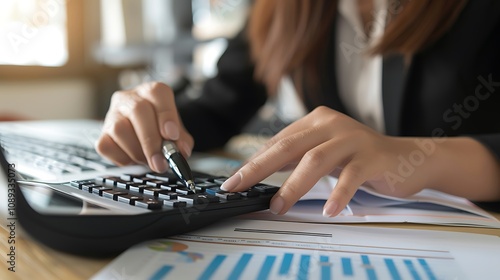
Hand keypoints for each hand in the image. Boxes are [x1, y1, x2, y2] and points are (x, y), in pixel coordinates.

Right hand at [96, 82, 193, 171]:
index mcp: (152, 92)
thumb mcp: (178, 134)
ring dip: (137, 152)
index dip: (165, 114)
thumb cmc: (161, 131)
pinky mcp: (102, 133)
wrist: (145, 137)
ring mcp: (112, 114)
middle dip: (150, 141)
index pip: (157, 93)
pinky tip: (134, 160)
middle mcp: (130, 98)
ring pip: (120, 129)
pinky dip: (123, 158)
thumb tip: (181, 150)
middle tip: (160, 162)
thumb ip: (182, 142)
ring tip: (149, 161)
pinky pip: (107, 146)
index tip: (172, 135)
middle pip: (137, 111)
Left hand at [221, 106, 434, 216]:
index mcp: (316, 121)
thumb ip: (297, 157)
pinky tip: (328, 210)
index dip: (254, 161)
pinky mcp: (373, 156)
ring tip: (278, 206)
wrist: (406, 158)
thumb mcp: (324, 152)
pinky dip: (338, 194)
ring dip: (293, 185)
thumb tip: (260, 172)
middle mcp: (332, 124)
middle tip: (238, 187)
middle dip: (259, 168)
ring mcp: (353, 138)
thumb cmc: (359, 158)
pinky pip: (352, 176)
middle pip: (289, 146)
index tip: (234, 180)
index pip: (278, 141)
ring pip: (316, 160)